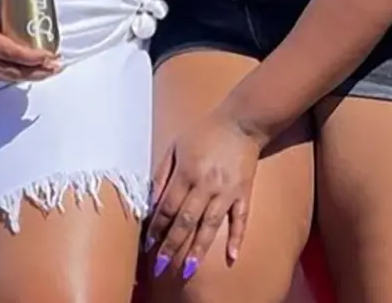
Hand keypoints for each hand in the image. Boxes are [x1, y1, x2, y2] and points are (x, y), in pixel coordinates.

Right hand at [0, 0, 62, 82]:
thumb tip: (15, 12)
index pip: (16, 54)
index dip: (36, 58)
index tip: (51, 56)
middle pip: (16, 72)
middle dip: (39, 71)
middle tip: (56, 67)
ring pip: (6, 77)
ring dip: (27, 75)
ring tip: (45, 72)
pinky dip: (11, 75)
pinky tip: (20, 72)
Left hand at [144, 109, 263, 283]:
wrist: (240, 122)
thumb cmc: (203, 133)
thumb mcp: (175, 146)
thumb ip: (162, 174)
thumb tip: (151, 201)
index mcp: (186, 172)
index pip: (167, 207)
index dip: (156, 227)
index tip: (148, 244)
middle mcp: (205, 184)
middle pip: (185, 220)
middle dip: (172, 244)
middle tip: (162, 266)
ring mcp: (226, 191)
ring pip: (210, 225)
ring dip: (199, 248)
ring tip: (189, 269)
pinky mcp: (243, 193)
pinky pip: (240, 219)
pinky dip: (236, 238)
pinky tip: (231, 257)